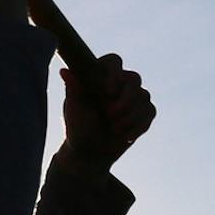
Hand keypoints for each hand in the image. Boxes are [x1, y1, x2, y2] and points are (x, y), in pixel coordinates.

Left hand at [55, 55, 155, 178]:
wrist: (91, 152)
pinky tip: (126, 136)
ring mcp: (133, 97)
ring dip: (130, 116)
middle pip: (135, 78)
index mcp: (101, 76)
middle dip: (126, 99)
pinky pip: (150, 111)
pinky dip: (139, 126)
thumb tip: (64, 72)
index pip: (113, 61)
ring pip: (144, 96)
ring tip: (114, 129)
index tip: (109, 91)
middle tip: (110, 114)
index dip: (115, 73)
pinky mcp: (143, 112)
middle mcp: (119, 83)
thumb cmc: (78, 127)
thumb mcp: (74, 109)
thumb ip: (72, 90)